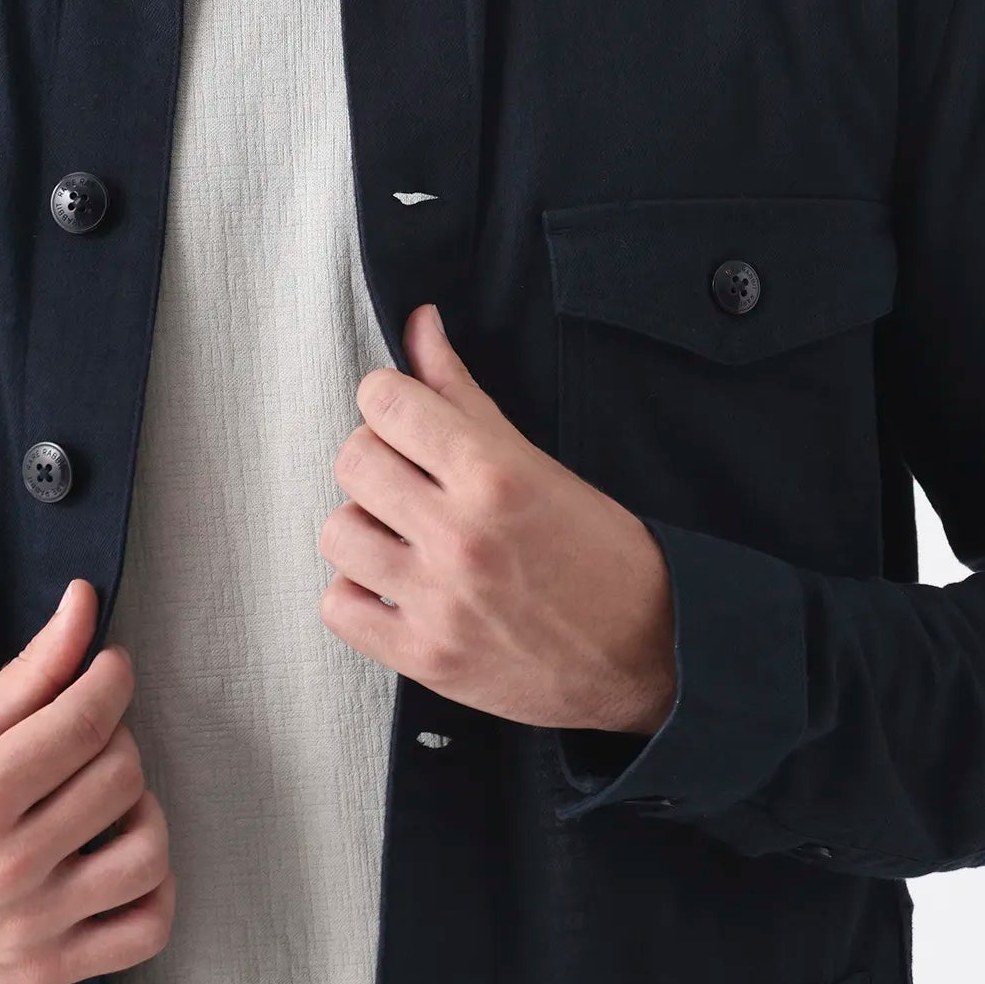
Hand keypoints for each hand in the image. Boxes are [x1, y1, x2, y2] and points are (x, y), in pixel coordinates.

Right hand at [0, 579, 174, 983]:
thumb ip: (29, 671)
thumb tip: (83, 603)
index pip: (86, 721)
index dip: (112, 680)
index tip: (110, 669)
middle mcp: (9, 864)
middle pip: (121, 776)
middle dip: (118, 737)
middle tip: (90, 735)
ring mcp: (33, 924)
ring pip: (146, 851)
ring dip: (143, 810)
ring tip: (110, 799)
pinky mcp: (48, 970)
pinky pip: (143, 931)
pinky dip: (154, 889)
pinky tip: (125, 857)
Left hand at [318, 302, 675, 733]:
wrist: (646, 657)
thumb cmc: (599, 553)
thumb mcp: (536, 461)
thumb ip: (462, 392)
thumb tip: (419, 324)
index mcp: (493, 474)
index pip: (385, 400)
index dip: (389, 399)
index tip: (406, 416)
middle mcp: (460, 535)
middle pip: (353, 460)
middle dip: (376, 457)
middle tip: (407, 476)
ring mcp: (440, 601)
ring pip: (338, 531)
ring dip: (365, 526)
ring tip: (401, 532)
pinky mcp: (426, 658)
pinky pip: (338, 607)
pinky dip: (357, 594)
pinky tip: (392, 585)